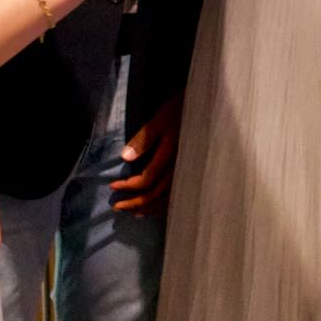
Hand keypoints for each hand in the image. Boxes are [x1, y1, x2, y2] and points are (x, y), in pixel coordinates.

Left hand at [110, 91, 181, 215]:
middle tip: (117, 206)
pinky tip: (156, 207)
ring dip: (149, 208)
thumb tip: (125, 157)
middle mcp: (179, 169)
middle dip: (135, 203)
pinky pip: (177, 195)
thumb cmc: (181, 110)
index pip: (147, 180)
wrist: (207, 108)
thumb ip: (144, 139)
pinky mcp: (190, 172)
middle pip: (156, 194)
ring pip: (167, 199)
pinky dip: (164, 205)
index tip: (113, 186)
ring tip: (133, 213)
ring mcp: (186, 173)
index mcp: (171, 156)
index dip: (128, 186)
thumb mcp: (160, 119)